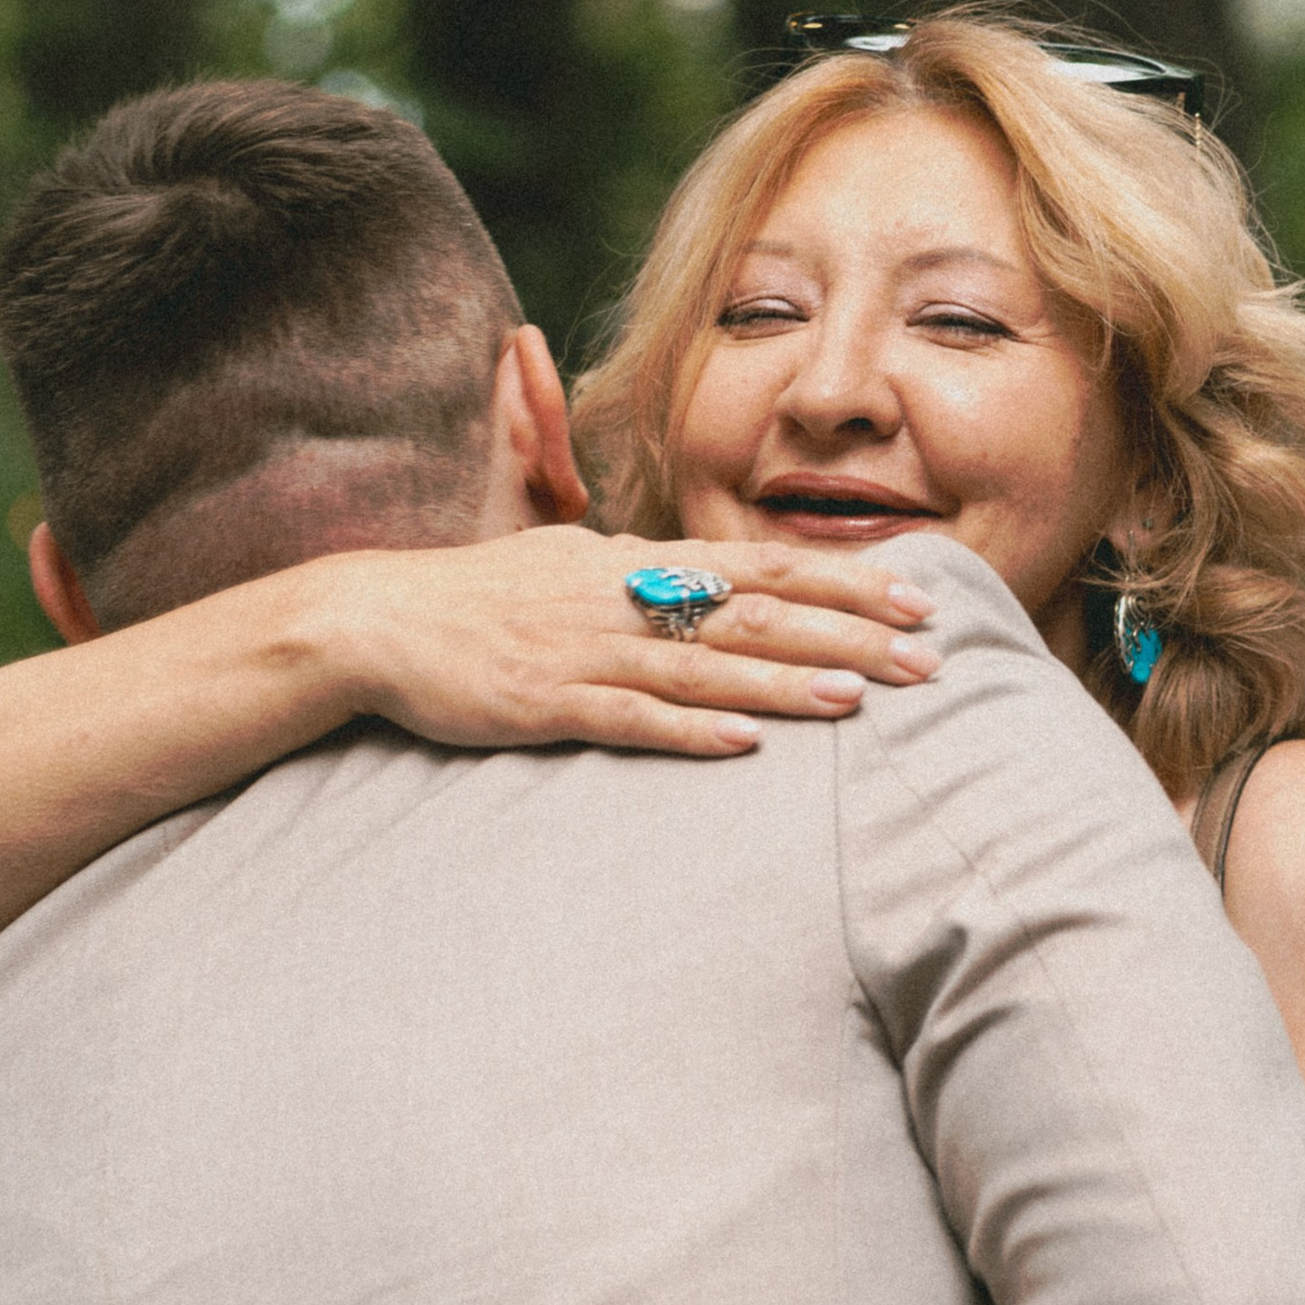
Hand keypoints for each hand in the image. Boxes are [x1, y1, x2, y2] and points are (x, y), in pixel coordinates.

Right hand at [326, 525, 938, 756]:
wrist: (377, 620)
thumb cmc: (476, 598)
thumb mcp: (564, 560)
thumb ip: (632, 566)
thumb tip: (686, 572)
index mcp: (636, 560)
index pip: (764, 565)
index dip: (846, 579)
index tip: (919, 595)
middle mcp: (624, 596)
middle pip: (756, 614)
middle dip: (848, 635)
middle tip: (927, 660)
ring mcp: (587, 651)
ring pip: (705, 666)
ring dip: (785, 683)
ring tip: (859, 700)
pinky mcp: (547, 702)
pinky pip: (630, 718)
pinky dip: (689, 730)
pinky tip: (745, 744)